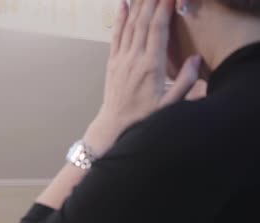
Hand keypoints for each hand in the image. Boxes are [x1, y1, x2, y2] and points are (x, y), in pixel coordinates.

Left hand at [85, 0, 200, 153]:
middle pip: (143, 23)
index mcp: (151, 67)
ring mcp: (121, 59)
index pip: (157, 31)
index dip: (164, 11)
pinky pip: (116, 36)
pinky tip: (123, 5)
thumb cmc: (144, 115)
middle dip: (152, 3)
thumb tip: (197, 59)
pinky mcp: (112, 62)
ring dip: (138, 6)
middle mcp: (134, 59)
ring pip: (130, 26)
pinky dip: (120, 19)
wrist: (115, 124)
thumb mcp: (170, 105)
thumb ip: (185, 82)